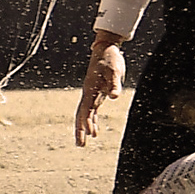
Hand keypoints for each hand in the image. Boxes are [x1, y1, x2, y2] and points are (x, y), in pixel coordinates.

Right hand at [74, 30, 126, 146]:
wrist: (105, 48)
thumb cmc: (109, 58)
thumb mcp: (114, 70)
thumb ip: (114, 84)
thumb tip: (114, 96)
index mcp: (90, 89)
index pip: (85, 109)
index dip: (85, 122)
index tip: (87, 134)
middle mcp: (88, 93)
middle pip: (81, 114)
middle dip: (80, 130)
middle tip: (80, 145)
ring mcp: (91, 94)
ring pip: (85, 114)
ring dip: (85, 128)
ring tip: (84, 143)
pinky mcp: (96, 93)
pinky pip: (92, 111)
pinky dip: (92, 121)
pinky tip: (94, 131)